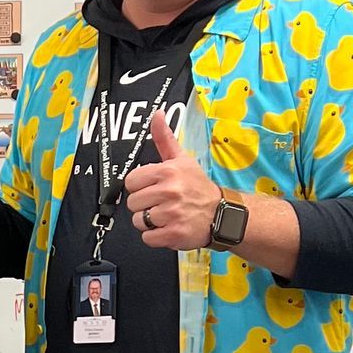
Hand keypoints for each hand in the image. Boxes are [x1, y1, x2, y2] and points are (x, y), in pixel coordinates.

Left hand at [122, 109, 220, 250]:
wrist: (222, 213)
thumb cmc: (198, 187)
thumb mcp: (182, 159)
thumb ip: (164, 138)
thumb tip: (157, 114)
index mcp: (167, 171)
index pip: (131, 181)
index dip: (140, 187)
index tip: (153, 188)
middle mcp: (169, 191)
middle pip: (133, 202)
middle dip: (144, 205)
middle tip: (161, 203)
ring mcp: (171, 214)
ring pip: (138, 221)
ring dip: (149, 222)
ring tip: (166, 216)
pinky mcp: (174, 234)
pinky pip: (148, 238)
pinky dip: (156, 236)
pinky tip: (168, 228)